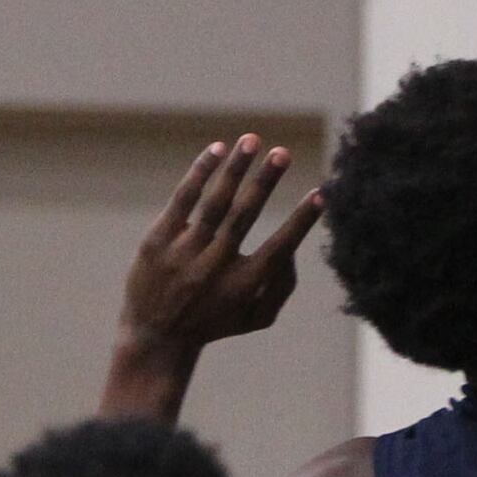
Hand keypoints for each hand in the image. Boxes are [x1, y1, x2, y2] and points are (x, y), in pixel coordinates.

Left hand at [119, 137, 322, 363]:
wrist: (156, 336)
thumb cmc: (215, 320)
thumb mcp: (257, 316)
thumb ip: (283, 285)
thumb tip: (294, 247)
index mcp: (243, 285)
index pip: (279, 248)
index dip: (301, 222)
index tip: (320, 194)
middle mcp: (214, 267)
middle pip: (243, 217)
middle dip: (265, 183)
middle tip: (283, 153)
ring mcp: (184, 252)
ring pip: (214, 203)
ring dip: (235, 169)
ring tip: (252, 140)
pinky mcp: (158, 240)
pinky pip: (183, 200)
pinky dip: (200, 173)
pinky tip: (217, 150)